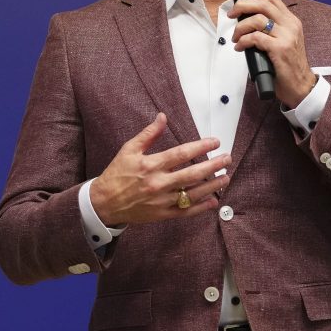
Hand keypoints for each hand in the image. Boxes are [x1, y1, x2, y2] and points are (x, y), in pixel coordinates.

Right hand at [88, 113, 230, 225]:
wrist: (104, 202)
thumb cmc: (116, 174)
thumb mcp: (128, 149)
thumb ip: (148, 134)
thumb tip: (162, 117)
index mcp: (151, 165)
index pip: (181, 154)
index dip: (201, 147)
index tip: (215, 142)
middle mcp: (159, 183)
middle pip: (193, 173)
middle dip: (214, 165)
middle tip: (227, 159)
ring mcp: (162, 200)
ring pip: (194, 193)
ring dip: (213, 185)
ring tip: (226, 177)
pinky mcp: (162, 214)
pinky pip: (186, 211)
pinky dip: (202, 207)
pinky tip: (213, 200)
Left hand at [230, 0, 316, 106]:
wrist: (300, 84)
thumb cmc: (286, 64)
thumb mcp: (281, 41)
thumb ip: (269, 29)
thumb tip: (245, 19)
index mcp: (291, 21)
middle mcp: (290, 25)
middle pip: (263, 4)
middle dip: (242, 5)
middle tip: (231, 14)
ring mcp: (286, 36)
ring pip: (257, 20)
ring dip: (240, 27)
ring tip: (236, 38)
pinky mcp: (280, 49)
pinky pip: (255, 38)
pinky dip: (243, 41)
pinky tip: (240, 48)